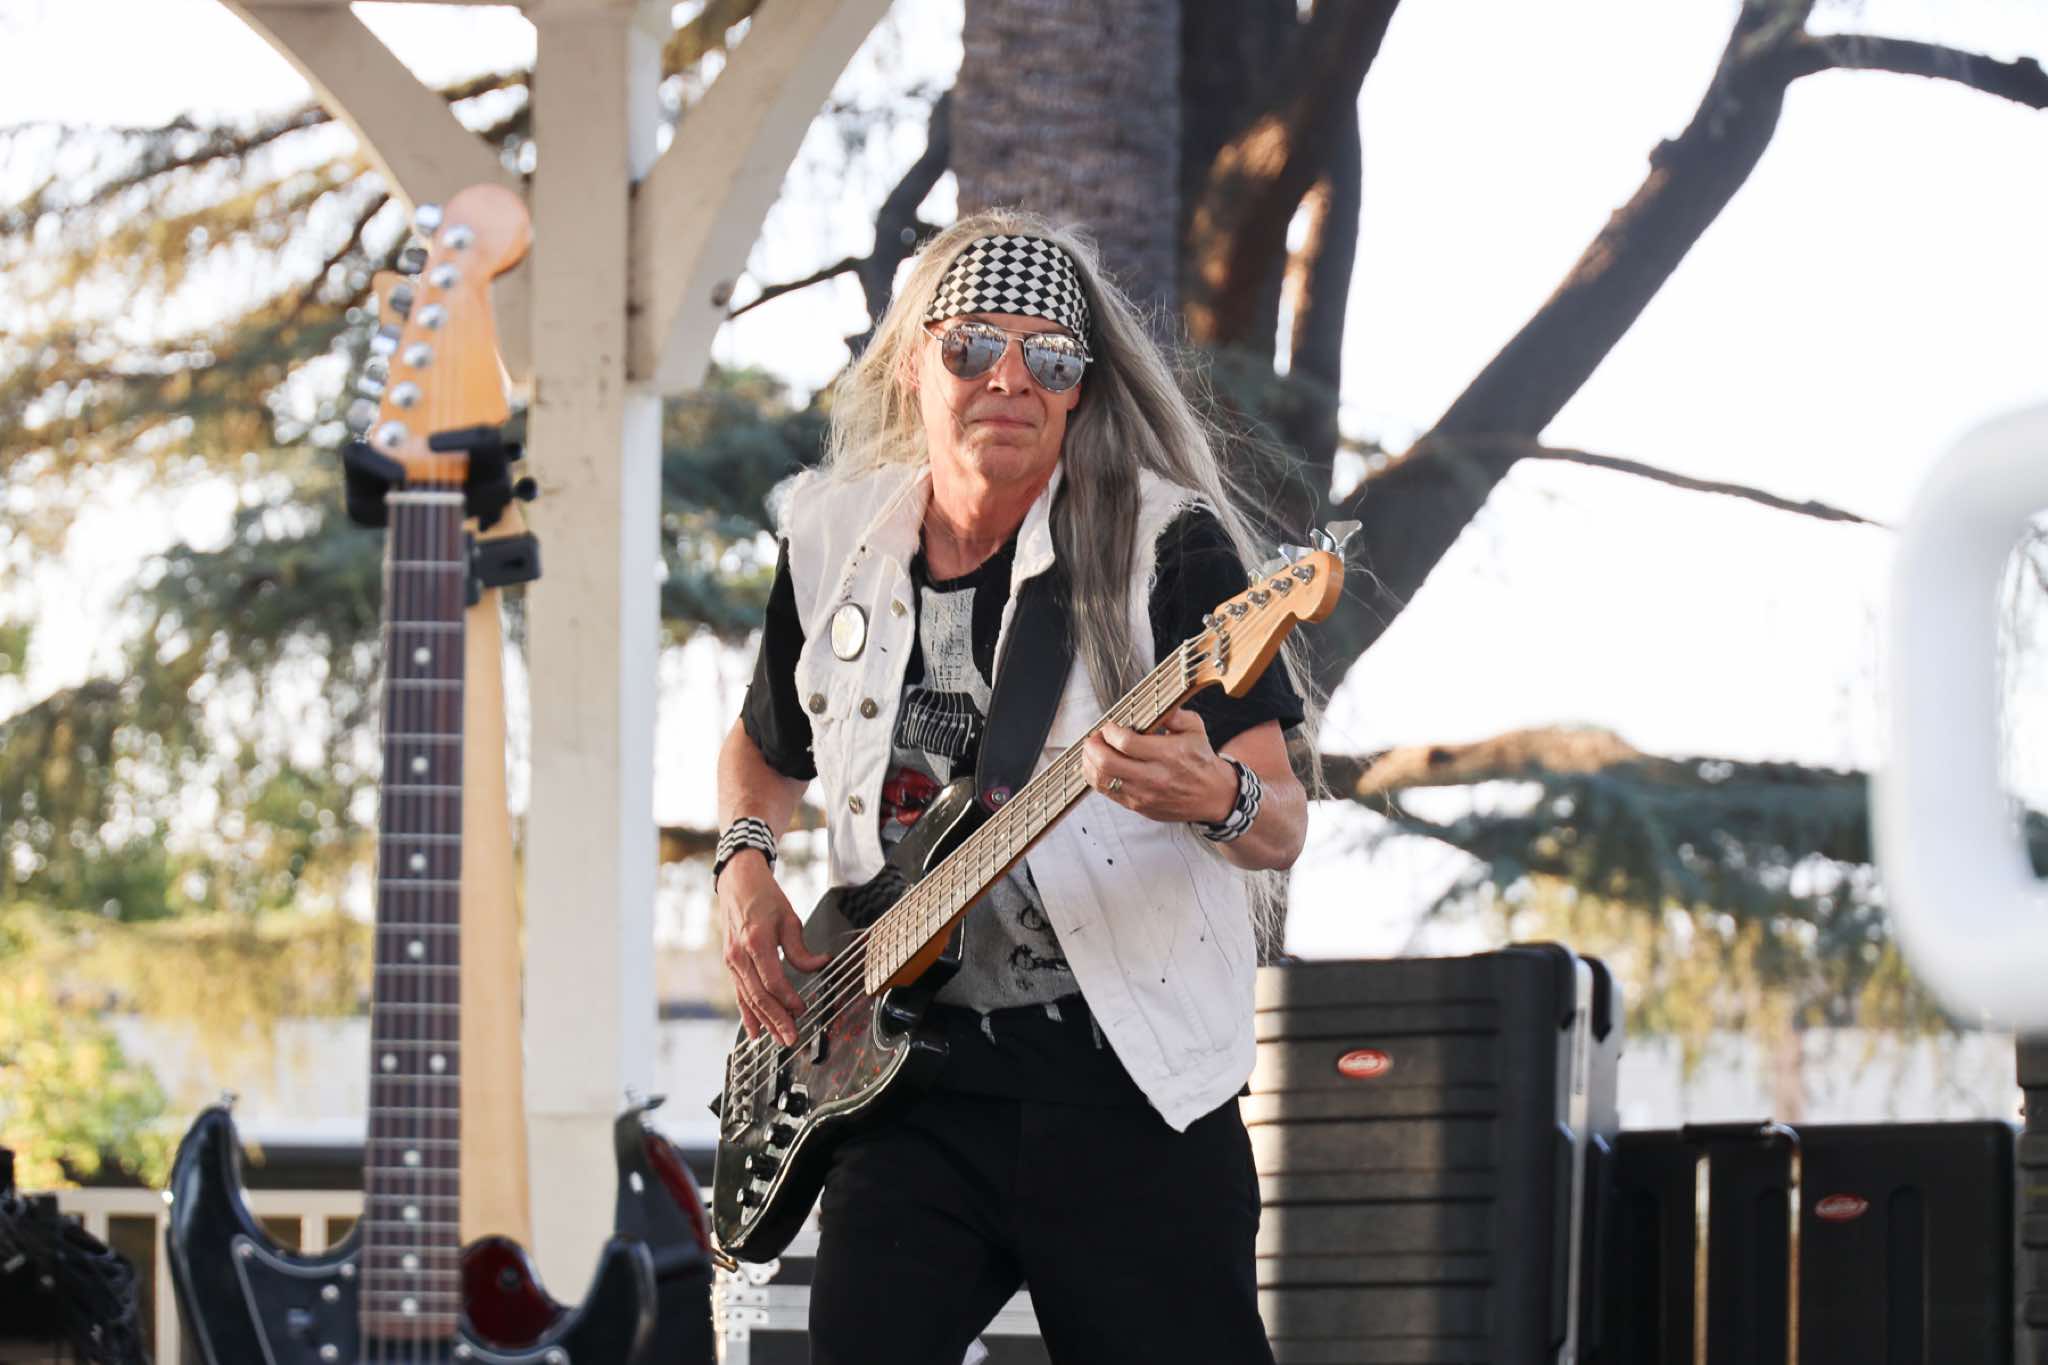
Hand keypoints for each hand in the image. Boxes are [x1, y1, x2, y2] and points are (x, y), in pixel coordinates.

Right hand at [718, 851, 829, 1044]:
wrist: (737, 882)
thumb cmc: (765, 897)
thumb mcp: (790, 918)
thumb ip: (801, 948)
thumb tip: (819, 965)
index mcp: (756, 941)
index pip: (772, 980)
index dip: (788, 998)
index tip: (802, 1009)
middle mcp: (739, 954)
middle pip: (758, 996)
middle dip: (776, 1020)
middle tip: (791, 1038)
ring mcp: (731, 961)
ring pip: (748, 999)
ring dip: (764, 1022)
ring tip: (778, 1039)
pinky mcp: (730, 964)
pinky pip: (739, 994)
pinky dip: (747, 1014)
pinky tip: (755, 1032)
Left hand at [1081, 706, 1236, 825]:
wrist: (1212, 795)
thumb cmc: (1201, 761)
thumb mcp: (1195, 729)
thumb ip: (1174, 713)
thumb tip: (1154, 703)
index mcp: (1168, 755)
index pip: (1126, 743)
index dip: (1110, 732)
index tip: (1110, 726)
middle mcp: (1154, 777)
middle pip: (1108, 763)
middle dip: (1094, 747)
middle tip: (1095, 738)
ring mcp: (1144, 795)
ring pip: (1103, 780)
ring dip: (1090, 763)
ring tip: (1092, 751)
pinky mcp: (1138, 806)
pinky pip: (1108, 793)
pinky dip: (1097, 778)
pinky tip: (1097, 767)